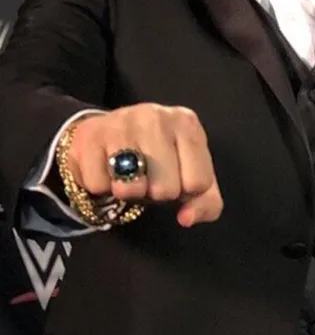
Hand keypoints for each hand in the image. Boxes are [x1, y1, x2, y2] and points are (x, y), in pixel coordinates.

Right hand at [65, 104, 222, 227]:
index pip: (198, 183)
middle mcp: (156, 117)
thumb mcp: (191, 179)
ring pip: (131, 189)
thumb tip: (186, 218)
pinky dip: (101, 187)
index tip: (174, 178)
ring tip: (128, 175)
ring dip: (129, 192)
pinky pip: (99, 186)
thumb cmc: (159, 162)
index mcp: (187, 124)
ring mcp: (121, 122)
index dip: (185, 192)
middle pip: (166, 189)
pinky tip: (106, 168)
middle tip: (147, 177)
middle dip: (155, 193)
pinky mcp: (90, 134)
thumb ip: (206, 204)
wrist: (109, 134)